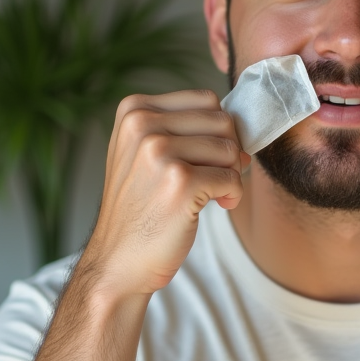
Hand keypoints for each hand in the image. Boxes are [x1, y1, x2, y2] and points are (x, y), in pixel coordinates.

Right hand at [82, 90, 248, 296]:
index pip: (206, 100)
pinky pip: (233, 178)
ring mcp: (160, 152)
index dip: (218, 130)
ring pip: (230, 148)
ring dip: (230, 174)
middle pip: (222, 121)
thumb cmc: (140, 208)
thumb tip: (241, 130)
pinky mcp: (180, 182)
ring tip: (209, 194)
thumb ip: (186, 131)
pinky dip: (233, 195)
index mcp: (134, 110)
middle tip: (213, 178)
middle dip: (228, 152)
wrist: (118, 260)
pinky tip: (215, 205)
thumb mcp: (145, 153)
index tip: (207, 158)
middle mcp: (143, 125)